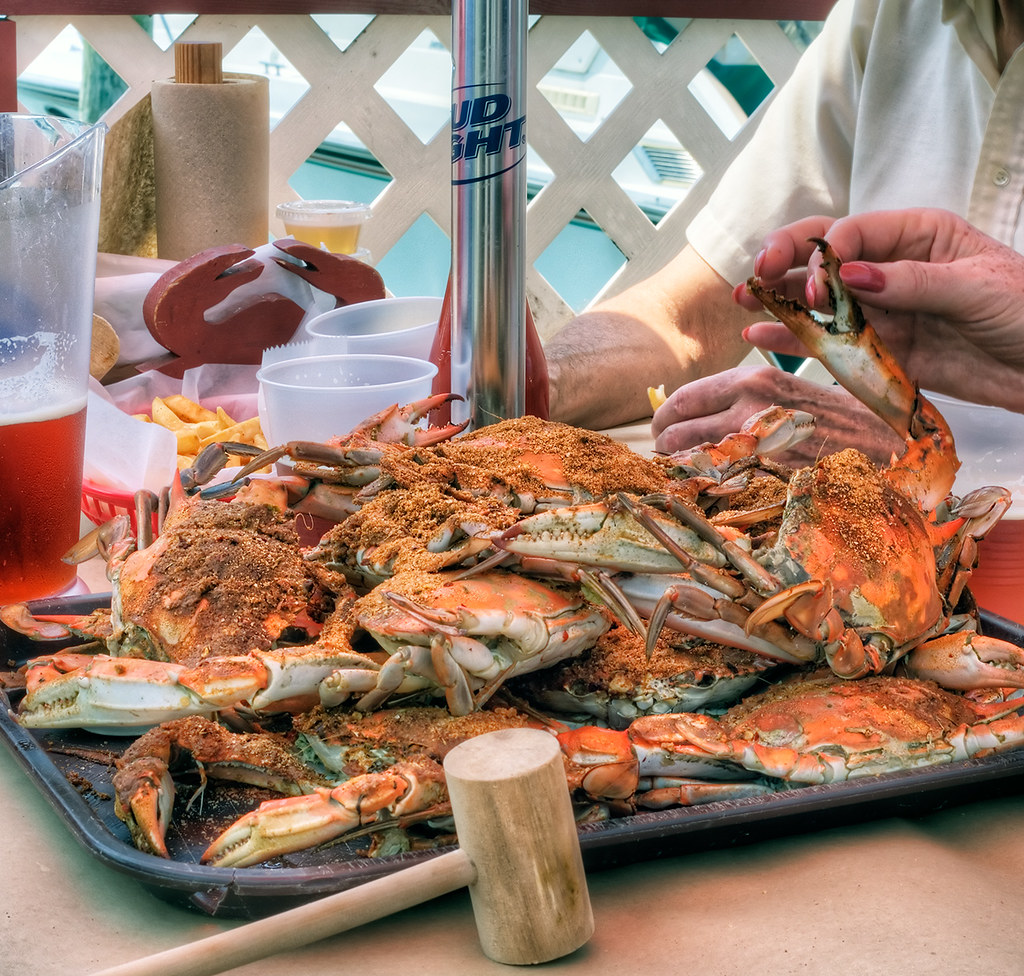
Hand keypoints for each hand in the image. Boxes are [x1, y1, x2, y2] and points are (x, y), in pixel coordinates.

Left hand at [651, 364, 903, 466]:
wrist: (888, 446)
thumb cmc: (842, 418)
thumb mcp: (788, 392)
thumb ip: (743, 400)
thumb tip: (699, 414)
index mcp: (751, 381)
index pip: (682, 398)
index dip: (665, 417)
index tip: (662, 428)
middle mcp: (746, 410)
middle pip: (674, 431)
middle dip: (664, 446)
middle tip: (666, 456)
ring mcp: (754, 449)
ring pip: (688, 462)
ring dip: (679, 470)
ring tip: (686, 474)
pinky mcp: (764, 481)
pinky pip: (715, 488)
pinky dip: (704, 490)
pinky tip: (711, 493)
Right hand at [735, 209, 1023, 411]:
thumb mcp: (977, 288)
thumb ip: (913, 283)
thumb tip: (853, 276)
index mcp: (918, 236)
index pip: (855, 233)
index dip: (827, 256)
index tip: (818, 287)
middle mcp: (892, 268)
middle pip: (826, 257)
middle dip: (787, 262)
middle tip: (757, 274)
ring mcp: (884, 310)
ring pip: (821, 301)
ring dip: (781, 300)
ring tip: (745, 302)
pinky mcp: (881, 350)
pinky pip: (832, 343)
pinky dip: (797, 340)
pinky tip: (762, 337)